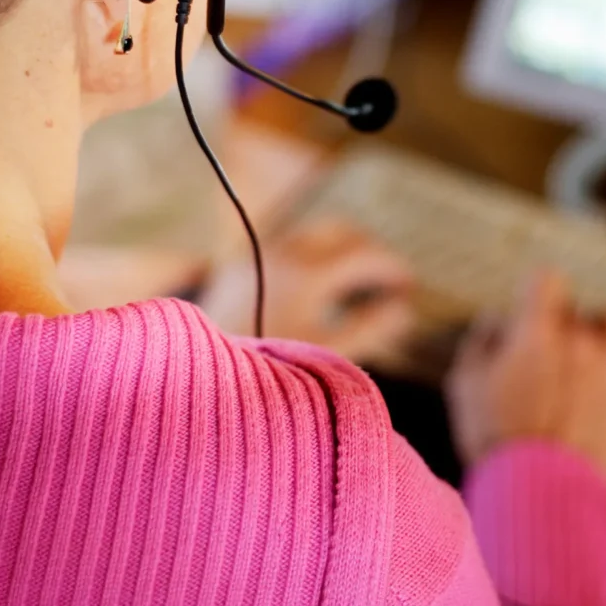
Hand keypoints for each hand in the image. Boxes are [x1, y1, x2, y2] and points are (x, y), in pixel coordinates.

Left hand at [200, 218, 416, 363]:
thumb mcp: (326, 355)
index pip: (365, 254)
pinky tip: (319, 289)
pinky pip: (288, 247)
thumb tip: (403, 311)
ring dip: (341, 250)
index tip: (407, 286)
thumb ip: (370, 328)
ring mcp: (259, 254)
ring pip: (313, 236)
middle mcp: (283, 254)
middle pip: (342, 232)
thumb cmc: (265, 369)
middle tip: (387, 278)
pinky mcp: (240, 263)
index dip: (392, 267)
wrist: (197, 373)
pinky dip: (314, 256)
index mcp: (309, 273)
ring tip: (357, 282)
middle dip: (370, 250)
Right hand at [443, 271, 605, 476]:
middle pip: (573, 309)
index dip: (534, 292)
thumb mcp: (465, 383)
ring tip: (594, 335)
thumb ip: (480, 342)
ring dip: (602, 325)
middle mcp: (577, 339)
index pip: (544, 281)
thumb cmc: (498, 437)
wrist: (539, 487)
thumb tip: (494, 322)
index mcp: (536, 331)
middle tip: (542, 352)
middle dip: (556, 324)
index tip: (526, 306)